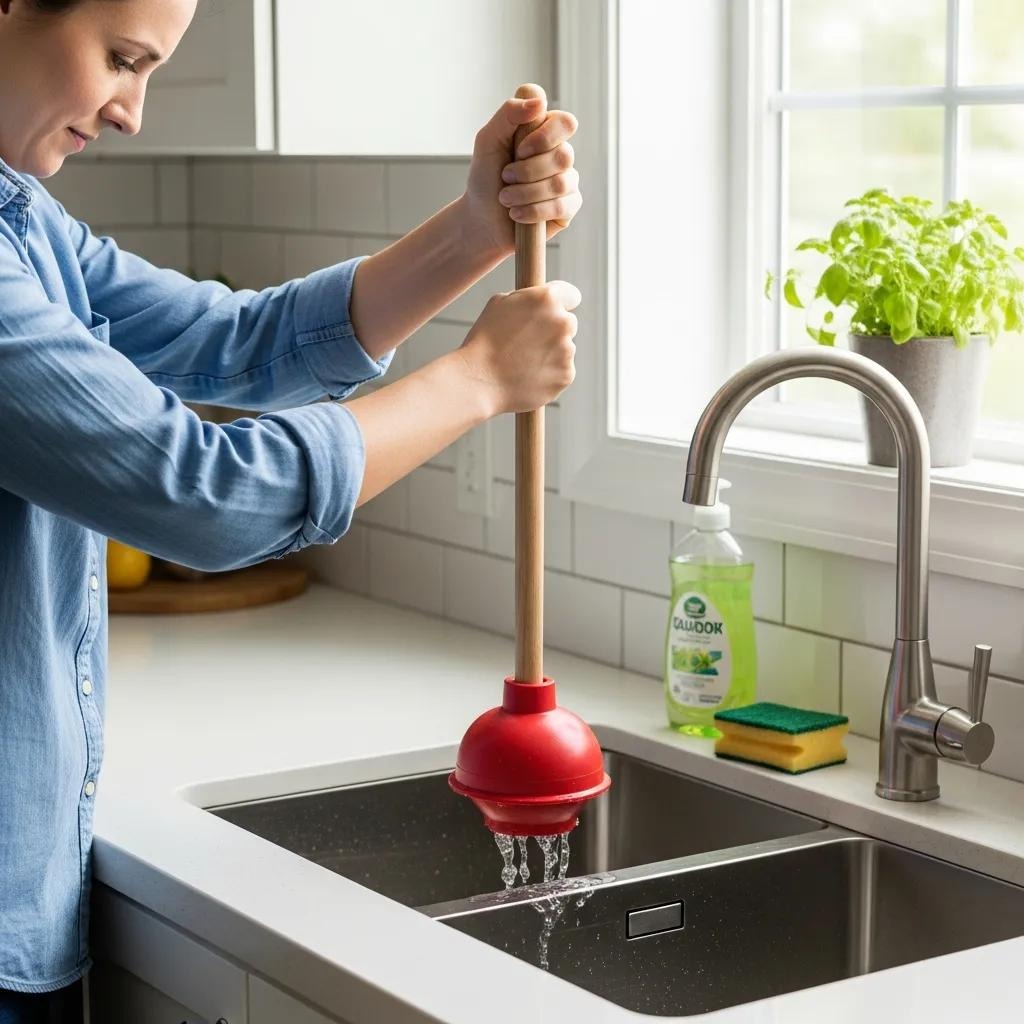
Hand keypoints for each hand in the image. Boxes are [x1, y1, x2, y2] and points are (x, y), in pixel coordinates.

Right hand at [456, 281, 581, 414]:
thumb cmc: (484, 341)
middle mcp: (563, 322)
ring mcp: (567, 351)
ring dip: (550, 353)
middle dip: (554, 330)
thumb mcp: (499, 304)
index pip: (572, 295)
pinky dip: (549, 374)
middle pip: (569, 323)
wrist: (478, 381)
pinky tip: (527, 375)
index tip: (553, 312)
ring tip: (522, 361)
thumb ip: (527, 299)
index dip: (561, 303)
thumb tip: (540, 303)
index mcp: (547, 299)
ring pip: (565, 349)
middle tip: (528, 341)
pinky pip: (562, 371)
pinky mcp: (566, 375)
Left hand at [461, 85, 582, 258]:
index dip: (544, 136)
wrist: (482, 218)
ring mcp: (567, 180)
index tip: (519, 149)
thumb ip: (509, 113)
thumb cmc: (485, 178)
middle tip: (506, 177)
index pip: (564, 122)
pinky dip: (534, 211)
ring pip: (561, 183)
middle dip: (528, 170)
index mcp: (545, 132)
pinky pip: (562, 206)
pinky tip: (517, 214)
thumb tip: (539, 101)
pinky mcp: (568, 207)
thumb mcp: (488, 140)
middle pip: (564, 154)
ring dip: (526, 193)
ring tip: (506, 198)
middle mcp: (560, 153)